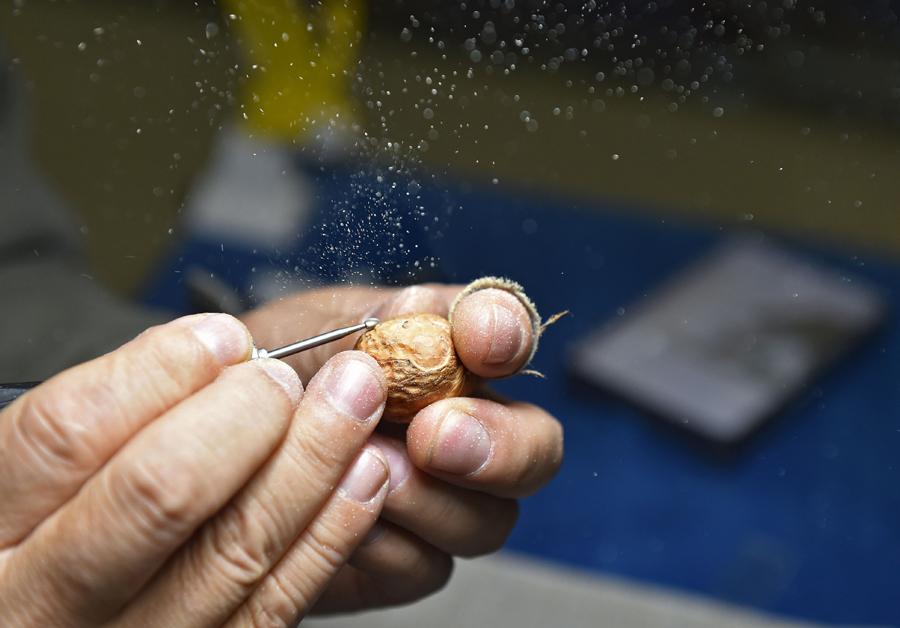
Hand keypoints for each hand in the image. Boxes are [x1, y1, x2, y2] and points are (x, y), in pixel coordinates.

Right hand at [0, 314, 392, 625]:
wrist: (45, 625)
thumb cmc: (35, 534)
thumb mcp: (24, 474)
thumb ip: (102, 417)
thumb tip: (211, 351)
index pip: (70, 434)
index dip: (161, 372)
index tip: (221, 338)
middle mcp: (43, 603)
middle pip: (164, 493)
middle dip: (249, 416)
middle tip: (290, 374)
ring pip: (234, 551)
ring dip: (311, 463)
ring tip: (352, 405)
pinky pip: (273, 607)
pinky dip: (328, 535)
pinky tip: (357, 482)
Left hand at [242, 283, 564, 611]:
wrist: (224, 438)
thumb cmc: (275, 373)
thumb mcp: (309, 333)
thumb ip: (369, 326)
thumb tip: (417, 314)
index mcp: (450, 350)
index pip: (508, 330)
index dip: (508, 334)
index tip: (481, 340)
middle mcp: (467, 425)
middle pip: (536, 446)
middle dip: (497, 445)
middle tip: (434, 436)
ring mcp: (447, 498)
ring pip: (489, 520)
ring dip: (428, 500)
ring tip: (363, 470)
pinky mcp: (410, 557)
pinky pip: (427, 567)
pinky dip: (384, 548)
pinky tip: (339, 521)